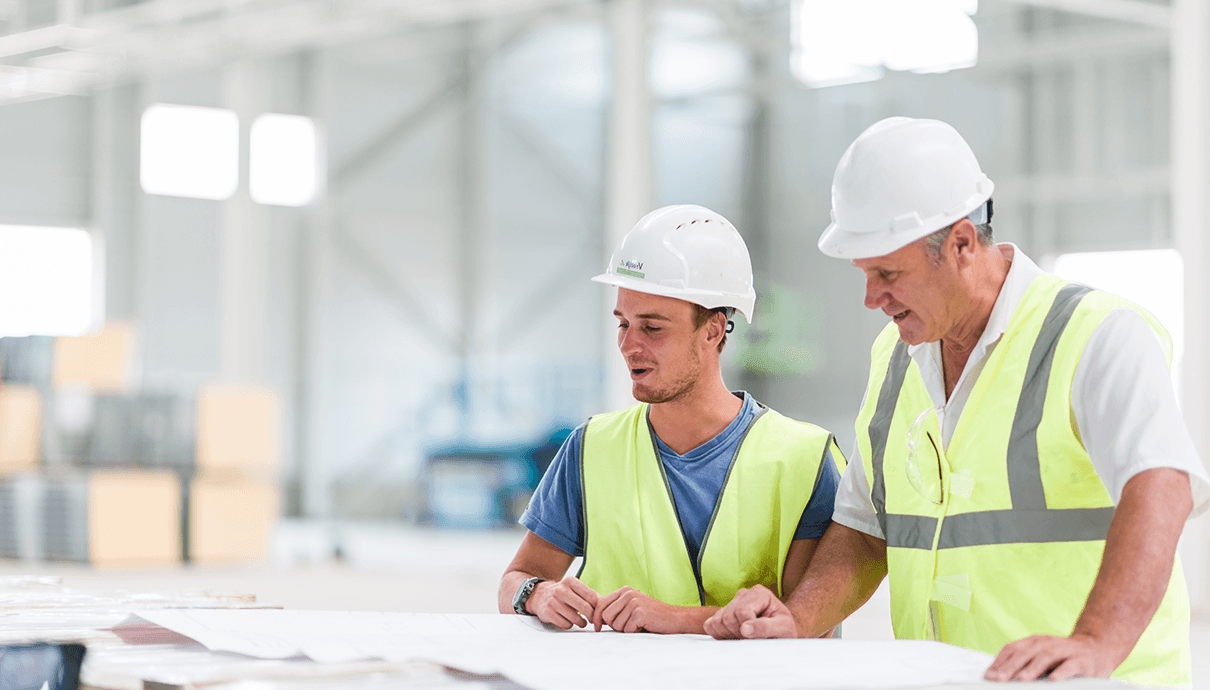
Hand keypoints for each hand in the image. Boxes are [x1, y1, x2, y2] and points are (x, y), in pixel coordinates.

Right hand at [527, 576, 599, 629]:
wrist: (540, 595)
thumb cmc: (563, 593)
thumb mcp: (576, 589)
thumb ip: (591, 595)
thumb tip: (606, 605)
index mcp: (571, 582)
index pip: (591, 596)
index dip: (598, 607)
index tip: (599, 613)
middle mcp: (561, 590)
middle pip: (585, 608)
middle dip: (591, 617)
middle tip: (593, 620)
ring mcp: (553, 601)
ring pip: (575, 618)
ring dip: (581, 623)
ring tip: (581, 621)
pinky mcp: (547, 612)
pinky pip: (565, 624)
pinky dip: (569, 625)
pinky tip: (568, 621)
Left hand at [592, 587, 677, 633]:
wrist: (673, 618)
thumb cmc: (651, 616)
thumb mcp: (631, 606)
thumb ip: (616, 608)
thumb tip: (595, 617)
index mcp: (624, 590)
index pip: (600, 603)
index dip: (596, 617)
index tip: (597, 627)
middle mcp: (628, 593)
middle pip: (606, 615)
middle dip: (613, 626)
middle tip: (627, 626)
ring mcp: (634, 602)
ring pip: (616, 624)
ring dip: (625, 630)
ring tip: (637, 625)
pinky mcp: (640, 613)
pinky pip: (627, 630)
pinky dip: (634, 632)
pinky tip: (643, 627)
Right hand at [704, 585, 798, 638]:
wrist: (780, 633)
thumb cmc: (784, 629)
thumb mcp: (784, 629)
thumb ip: (766, 627)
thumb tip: (745, 628)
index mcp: (759, 593)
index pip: (742, 611)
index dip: (748, 629)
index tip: (758, 637)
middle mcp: (743, 594)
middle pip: (728, 617)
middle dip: (739, 633)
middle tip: (753, 639)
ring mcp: (731, 603)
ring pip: (717, 622)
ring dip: (730, 635)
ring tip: (746, 637)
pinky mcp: (721, 613)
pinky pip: (710, 626)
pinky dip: (720, 635)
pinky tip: (735, 637)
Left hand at [984, 634, 1122, 681]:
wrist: (1098, 648)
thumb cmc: (1063, 657)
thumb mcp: (1042, 656)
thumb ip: (1025, 663)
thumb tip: (1001, 677)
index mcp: (1034, 642)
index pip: (1012, 649)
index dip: (999, 662)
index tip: (988, 675)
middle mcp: (1047, 643)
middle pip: (1025, 654)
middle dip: (1010, 667)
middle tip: (998, 680)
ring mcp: (1065, 650)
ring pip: (1045, 658)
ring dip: (1032, 669)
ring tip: (1021, 679)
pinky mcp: (1083, 660)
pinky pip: (1071, 666)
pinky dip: (1061, 673)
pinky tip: (1053, 681)